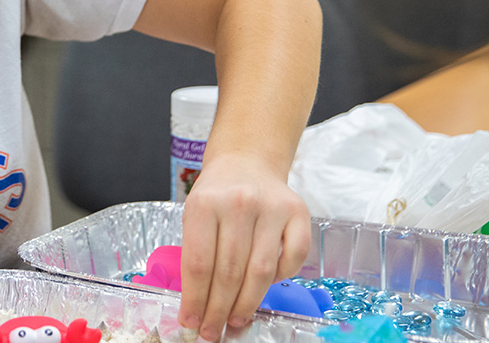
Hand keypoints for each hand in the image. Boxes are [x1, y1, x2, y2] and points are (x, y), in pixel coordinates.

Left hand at [177, 154, 309, 342]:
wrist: (247, 162)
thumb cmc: (217, 195)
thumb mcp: (195, 214)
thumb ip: (197, 253)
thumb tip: (197, 305)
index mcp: (204, 204)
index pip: (199, 264)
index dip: (195, 299)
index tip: (190, 321)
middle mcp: (238, 204)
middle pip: (229, 272)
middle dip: (218, 309)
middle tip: (211, 331)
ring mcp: (271, 208)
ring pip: (260, 271)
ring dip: (246, 304)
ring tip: (235, 322)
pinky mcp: (299, 213)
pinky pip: (293, 259)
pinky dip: (280, 279)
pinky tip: (265, 287)